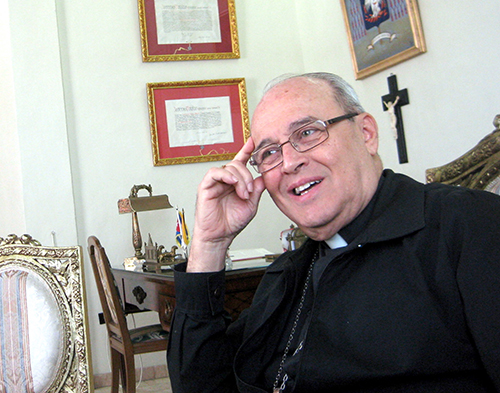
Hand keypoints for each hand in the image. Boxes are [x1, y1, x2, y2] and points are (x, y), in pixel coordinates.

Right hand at [187, 138, 265, 271]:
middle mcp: (225, 180)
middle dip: (247, 176)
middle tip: (249, 191)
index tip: (254, 141)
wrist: (219, 236)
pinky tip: (232, 183)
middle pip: (237, 165)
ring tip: (243, 194)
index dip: (247, 150)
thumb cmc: (232, 222)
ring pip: (229, 167)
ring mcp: (215, 182)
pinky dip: (226, 175)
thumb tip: (263, 177)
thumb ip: (257, 190)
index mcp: (235, 183)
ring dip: (240, 179)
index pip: (241, 162)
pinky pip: (215, 172)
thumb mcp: (251, 205)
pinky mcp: (206, 186)